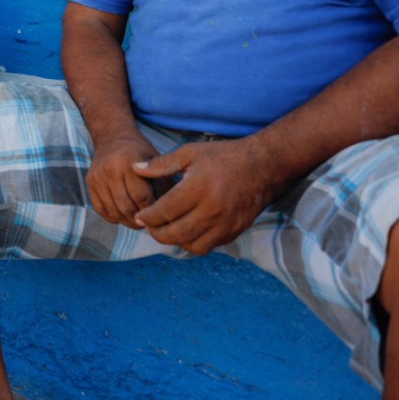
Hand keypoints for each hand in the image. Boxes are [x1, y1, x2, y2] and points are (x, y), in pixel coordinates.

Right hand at [85, 136, 162, 228]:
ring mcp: (97, 176)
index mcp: (129, 161)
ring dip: (127, 221)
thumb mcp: (157, 163)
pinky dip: (114, 217)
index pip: (141, 196)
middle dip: (140, 219)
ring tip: (138, 221)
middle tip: (149, 222)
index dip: (151, 210)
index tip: (159, 215)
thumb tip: (167, 213)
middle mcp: (110, 169)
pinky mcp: (89, 182)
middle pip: (126, 207)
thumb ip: (164, 186)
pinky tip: (124, 215)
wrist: (113, 138)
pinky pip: (101, 210)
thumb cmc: (141, 153)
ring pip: (113, 211)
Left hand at [131, 139, 276, 254]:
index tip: (139, 216)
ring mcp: (225, 224)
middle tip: (149, 227)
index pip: (165, 211)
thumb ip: (161, 164)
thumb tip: (135, 168)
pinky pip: (208, 246)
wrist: (263, 166)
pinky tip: (186, 231)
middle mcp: (212, 209)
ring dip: (174, 241)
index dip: (147, 217)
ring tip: (166, 230)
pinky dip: (192, 243)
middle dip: (156, 233)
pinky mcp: (234, 231)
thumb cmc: (223, 157)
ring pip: (191, 245)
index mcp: (198, 188)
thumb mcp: (190, 153)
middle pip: (175, 233)